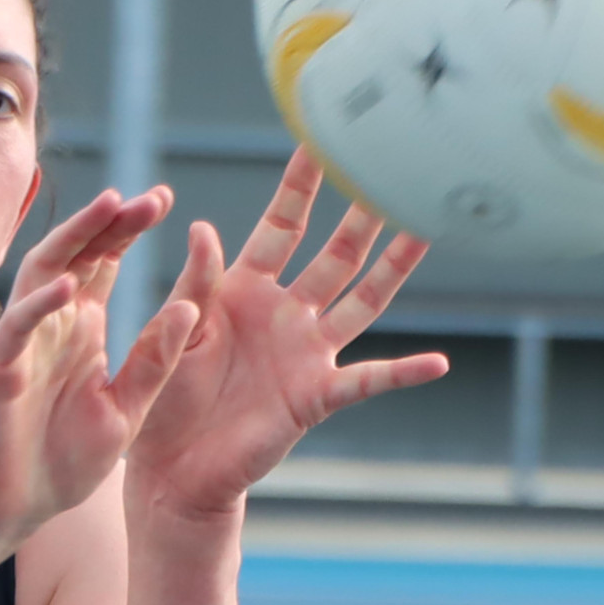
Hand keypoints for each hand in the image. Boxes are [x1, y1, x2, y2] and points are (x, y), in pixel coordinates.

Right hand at [0, 187, 200, 545]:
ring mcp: (23, 345)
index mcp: (83, 330)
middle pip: (78, 255)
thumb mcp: (126, 411)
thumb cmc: (62, 463)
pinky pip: (18, 328)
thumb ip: (153, 362)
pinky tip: (69, 284)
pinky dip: (40, 304)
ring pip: (44, 275)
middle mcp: (52, 326)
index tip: (164, 200)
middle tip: (150, 197)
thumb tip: (191, 305)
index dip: (128, 229)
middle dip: (111, 222)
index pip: (105, 263)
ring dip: (75, 240)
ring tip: (108, 209)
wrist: (11, 513)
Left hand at [129, 147, 447, 516]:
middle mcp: (286, 312)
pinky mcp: (314, 396)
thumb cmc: (165, 394)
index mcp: (246, 288)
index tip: (320, 137)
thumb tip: (204, 227)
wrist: (169, 466)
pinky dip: (402, 373)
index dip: (301, 185)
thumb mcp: (174, 329)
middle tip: (395, 166)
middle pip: (335, 253)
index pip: (282, 224)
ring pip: (362, 300)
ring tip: (427, 232)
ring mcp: (307, 352)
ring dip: (394, 268)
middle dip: (363, 212)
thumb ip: (194, 282)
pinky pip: (366, 381)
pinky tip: (438, 363)